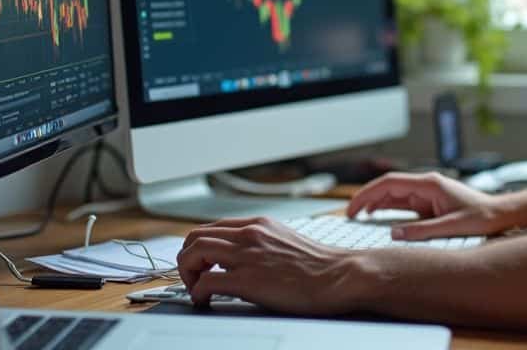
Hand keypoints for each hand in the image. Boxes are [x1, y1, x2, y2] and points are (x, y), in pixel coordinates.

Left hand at [176, 217, 362, 313]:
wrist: (339, 276)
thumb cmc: (320, 266)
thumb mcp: (286, 241)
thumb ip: (264, 242)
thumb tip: (247, 255)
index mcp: (259, 224)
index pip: (212, 227)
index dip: (199, 246)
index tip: (200, 263)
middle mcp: (249, 234)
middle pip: (195, 236)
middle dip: (187, 258)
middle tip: (194, 277)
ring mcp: (247, 255)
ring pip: (193, 252)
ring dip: (187, 273)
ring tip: (196, 288)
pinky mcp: (247, 280)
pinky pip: (205, 282)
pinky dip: (197, 293)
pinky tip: (205, 302)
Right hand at [346, 171, 510, 240]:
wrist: (500, 214)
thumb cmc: (481, 217)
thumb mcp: (452, 227)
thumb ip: (423, 230)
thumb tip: (394, 234)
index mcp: (429, 184)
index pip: (389, 183)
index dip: (367, 194)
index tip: (353, 207)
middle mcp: (425, 185)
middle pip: (387, 187)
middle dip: (366, 199)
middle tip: (348, 215)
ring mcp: (426, 193)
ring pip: (393, 194)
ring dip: (374, 203)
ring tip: (357, 216)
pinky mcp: (429, 202)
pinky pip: (402, 203)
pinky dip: (386, 208)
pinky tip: (376, 216)